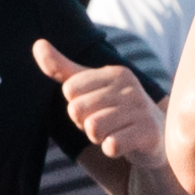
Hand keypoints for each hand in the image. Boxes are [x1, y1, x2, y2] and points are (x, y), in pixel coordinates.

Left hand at [32, 37, 168, 165]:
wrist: (156, 139)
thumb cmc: (116, 111)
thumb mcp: (90, 87)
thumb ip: (62, 68)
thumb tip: (37, 44)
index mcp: (115, 73)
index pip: (69, 90)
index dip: (76, 105)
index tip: (95, 108)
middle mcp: (130, 87)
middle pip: (78, 110)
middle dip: (85, 124)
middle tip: (105, 124)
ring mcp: (141, 110)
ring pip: (93, 128)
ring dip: (98, 138)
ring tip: (114, 133)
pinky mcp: (148, 134)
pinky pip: (111, 145)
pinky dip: (111, 149)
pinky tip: (123, 144)